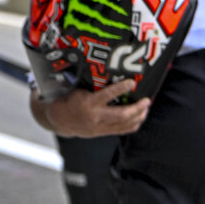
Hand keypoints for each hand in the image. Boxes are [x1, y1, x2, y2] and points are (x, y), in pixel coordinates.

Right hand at [33, 79, 149, 138]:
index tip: (132, 82)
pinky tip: (139, 117)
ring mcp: (99, 127)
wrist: (58, 120)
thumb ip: (91, 85)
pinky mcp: (102, 133)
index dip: (121, 88)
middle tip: (146, 100)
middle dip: (137, 108)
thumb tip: (107, 70)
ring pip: (125, 124)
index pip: (107, 95)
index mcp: (88, 103)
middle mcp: (95, 117)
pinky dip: (133, 124)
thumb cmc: (68, 100)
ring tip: (145, 108)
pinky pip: (122, 131)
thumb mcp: (77, 90)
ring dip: (138, 116)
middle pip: (121, 115)